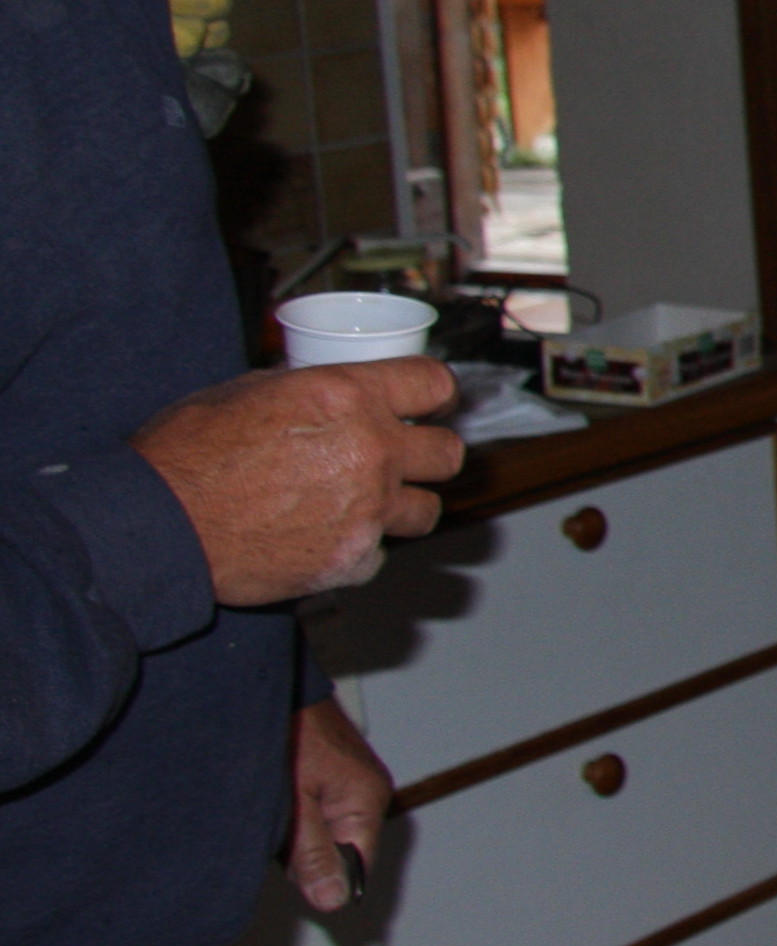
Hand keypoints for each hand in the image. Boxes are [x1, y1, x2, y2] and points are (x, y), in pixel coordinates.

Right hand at [132, 362, 463, 604]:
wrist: (158, 525)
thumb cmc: (188, 454)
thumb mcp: (248, 392)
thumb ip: (310, 391)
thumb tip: (335, 391)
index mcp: (349, 397)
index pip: (434, 385)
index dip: (434, 396)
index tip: (430, 406)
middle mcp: (372, 451)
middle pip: (448, 454)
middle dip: (428, 456)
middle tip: (404, 460)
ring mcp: (367, 510)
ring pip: (427, 511)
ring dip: (402, 506)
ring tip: (366, 504)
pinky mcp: (351, 560)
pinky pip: (379, 555)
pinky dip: (358, 550)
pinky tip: (324, 540)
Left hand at [289, 698, 392, 912]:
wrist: (273, 685)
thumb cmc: (286, 731)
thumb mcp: (292, 802)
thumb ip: (311, 852)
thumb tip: (332, 900)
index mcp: (368, 800)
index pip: (357, 868)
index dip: (324, 879)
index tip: (293, 873)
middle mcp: (369, 791)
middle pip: (342, 851)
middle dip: (307, 855)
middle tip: (276, 833)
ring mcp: (354, 780)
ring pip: (327, 831)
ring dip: (298, 833)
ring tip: (274, 810)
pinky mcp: (336, 771)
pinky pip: (321, 810)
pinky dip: (297, 814)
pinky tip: (278, 800)